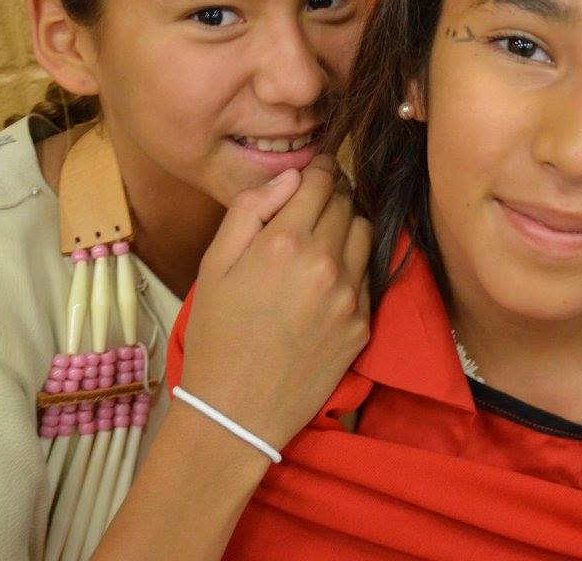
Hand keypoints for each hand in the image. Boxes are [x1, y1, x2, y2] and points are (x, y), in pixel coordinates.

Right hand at [179, 155, 371, 448]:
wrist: (237, 411)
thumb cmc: (216, 335)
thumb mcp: (214, 264)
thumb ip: (250, 210)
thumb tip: (291, 178)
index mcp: (285, 241)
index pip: (321, 181)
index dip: (320, 169)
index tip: (315, 171)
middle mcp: (326, 262)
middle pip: (347, 204)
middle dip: (333, 195)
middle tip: (315, 204)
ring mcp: (350, 295)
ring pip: (365, 234)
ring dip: (348, 226)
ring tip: (324, 238)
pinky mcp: (363, 324)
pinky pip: (368, 275)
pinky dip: (353, 265)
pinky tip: (329, 278)